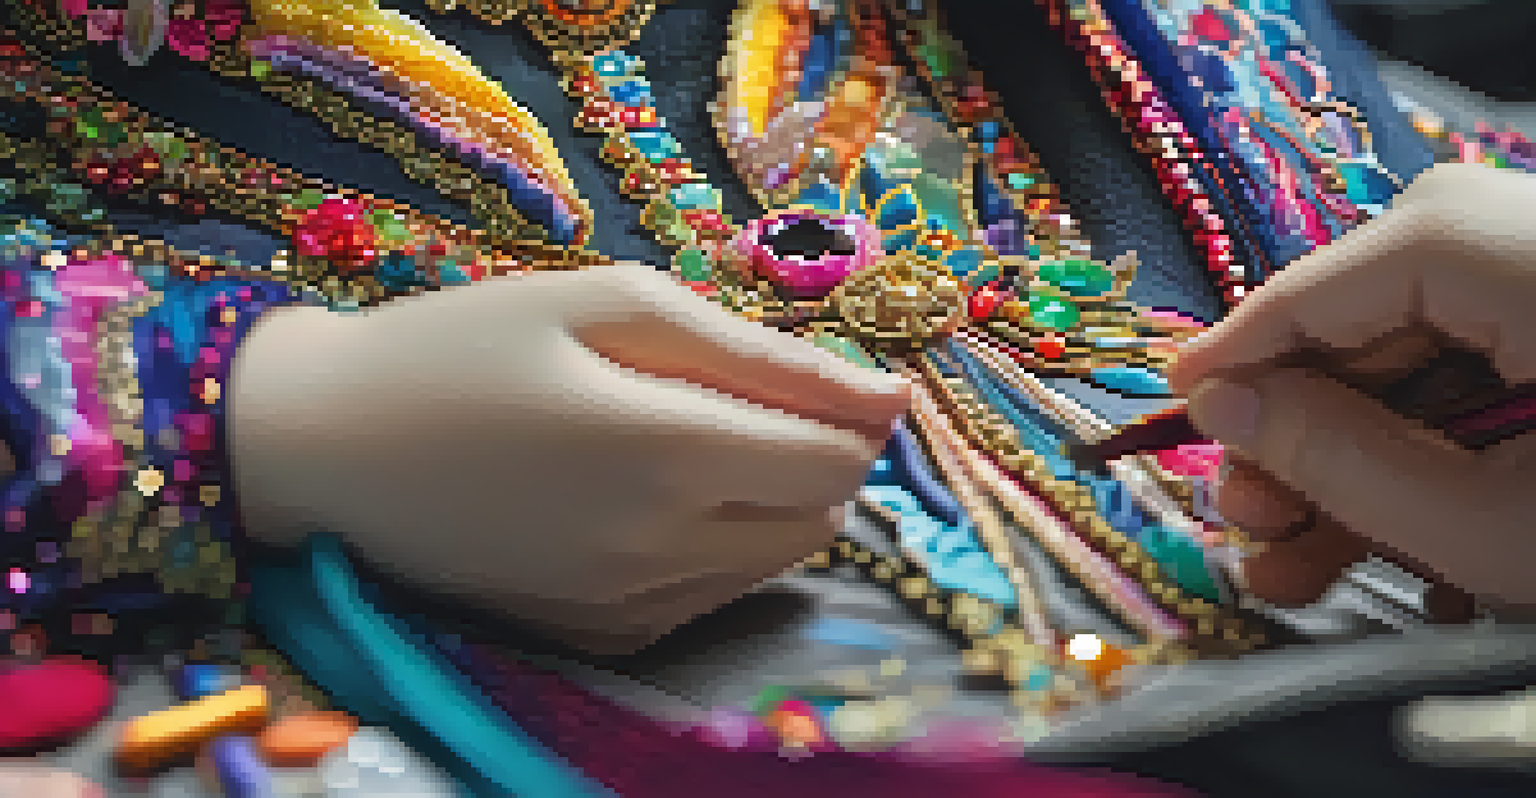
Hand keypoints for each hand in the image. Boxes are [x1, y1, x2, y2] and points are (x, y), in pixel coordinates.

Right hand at [228, 262, 908, 654]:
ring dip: (774, 499)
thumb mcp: (602, 304)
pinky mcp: (602, 637)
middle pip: (823, 516)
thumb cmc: (460, 349)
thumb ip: (752, 348)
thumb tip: (878, 398)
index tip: (834, 375)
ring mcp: (631, 607)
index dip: (857, 412)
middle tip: (752, 395)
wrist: (324, 450)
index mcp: (667, 454)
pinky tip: (650, 496)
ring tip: (692, 437)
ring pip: (777, 561)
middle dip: (818, 454)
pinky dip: (718, 542)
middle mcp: (662, 550)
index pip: (840, 459)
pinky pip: (713, 593)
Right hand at [1167, 162, 1535, 610]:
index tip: (1170, 404)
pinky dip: (1431, 454)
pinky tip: (1401, 543)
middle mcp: (1526, 234)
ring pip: (1413, 363)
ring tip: (1303, 564)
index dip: (1234, 355)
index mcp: (1512, 250)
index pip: (1321, 287)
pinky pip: (1471, 373)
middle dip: (1300, 438)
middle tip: (1253, 519)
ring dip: (1357, 468)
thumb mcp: (1486, 523)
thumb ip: (1334, 457)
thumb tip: (1217, 407)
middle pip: (1363, 326)